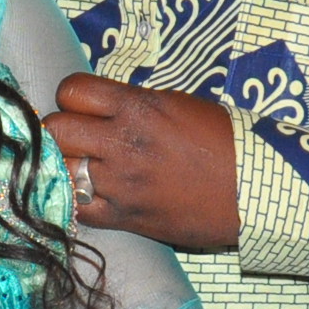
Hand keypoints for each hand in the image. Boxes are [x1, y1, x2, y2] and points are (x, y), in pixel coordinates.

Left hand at [44, 75, 239, 251]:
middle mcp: (122, 144)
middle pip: (55, 129)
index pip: (72, 90)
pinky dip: (78, 199)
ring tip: (84, 167)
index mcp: (137, 108)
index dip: (72, 97)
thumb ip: (133, 105)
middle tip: (79, 138)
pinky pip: (76, 208)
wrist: (253, 190)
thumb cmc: (224, 141)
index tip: (83, 107)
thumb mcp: (178, 105)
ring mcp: (120, 184)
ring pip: (59, 168)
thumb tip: (99, 109)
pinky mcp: (124, 218)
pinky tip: (92, 194)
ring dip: (67, 165)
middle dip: (62, 130)